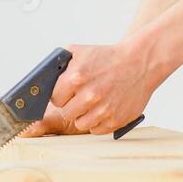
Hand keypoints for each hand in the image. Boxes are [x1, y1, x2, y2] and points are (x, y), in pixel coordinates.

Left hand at [23, 42, 158, 136]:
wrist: (141, 62)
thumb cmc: (109, 57)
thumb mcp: (80, 52)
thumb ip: (59, 65)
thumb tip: (42, 80)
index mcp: (77, 78)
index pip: (55, 99)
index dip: (61, 95)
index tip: (68, 92)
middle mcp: (89, 95)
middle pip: (66, 113)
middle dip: (72, 105)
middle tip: (81, 97)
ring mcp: (103, 110)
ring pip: (80, 124)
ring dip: (84, 116)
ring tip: (93, 103)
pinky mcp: (115, 120)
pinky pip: (97, 129)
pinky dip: (99, 121)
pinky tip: (104, 108)